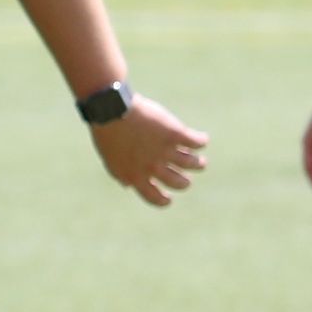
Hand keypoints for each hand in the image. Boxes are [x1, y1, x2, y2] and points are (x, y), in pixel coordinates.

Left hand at [91, 94, 209, 206]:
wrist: (112, 110)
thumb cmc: (109, 134)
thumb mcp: (111, 159)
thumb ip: (122, 174)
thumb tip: (130, 186)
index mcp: (135, 176)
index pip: (154, 197)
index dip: (163, 201)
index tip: (170, 199)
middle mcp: (153, 167)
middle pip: (179, 182)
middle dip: (184, 182)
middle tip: (185, 177)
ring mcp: (165, 150)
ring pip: (193, 164)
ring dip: (198, 164)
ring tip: (200, 162)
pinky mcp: (175, 133)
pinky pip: (197, 142)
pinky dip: (202, 141)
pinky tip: (202, 140)